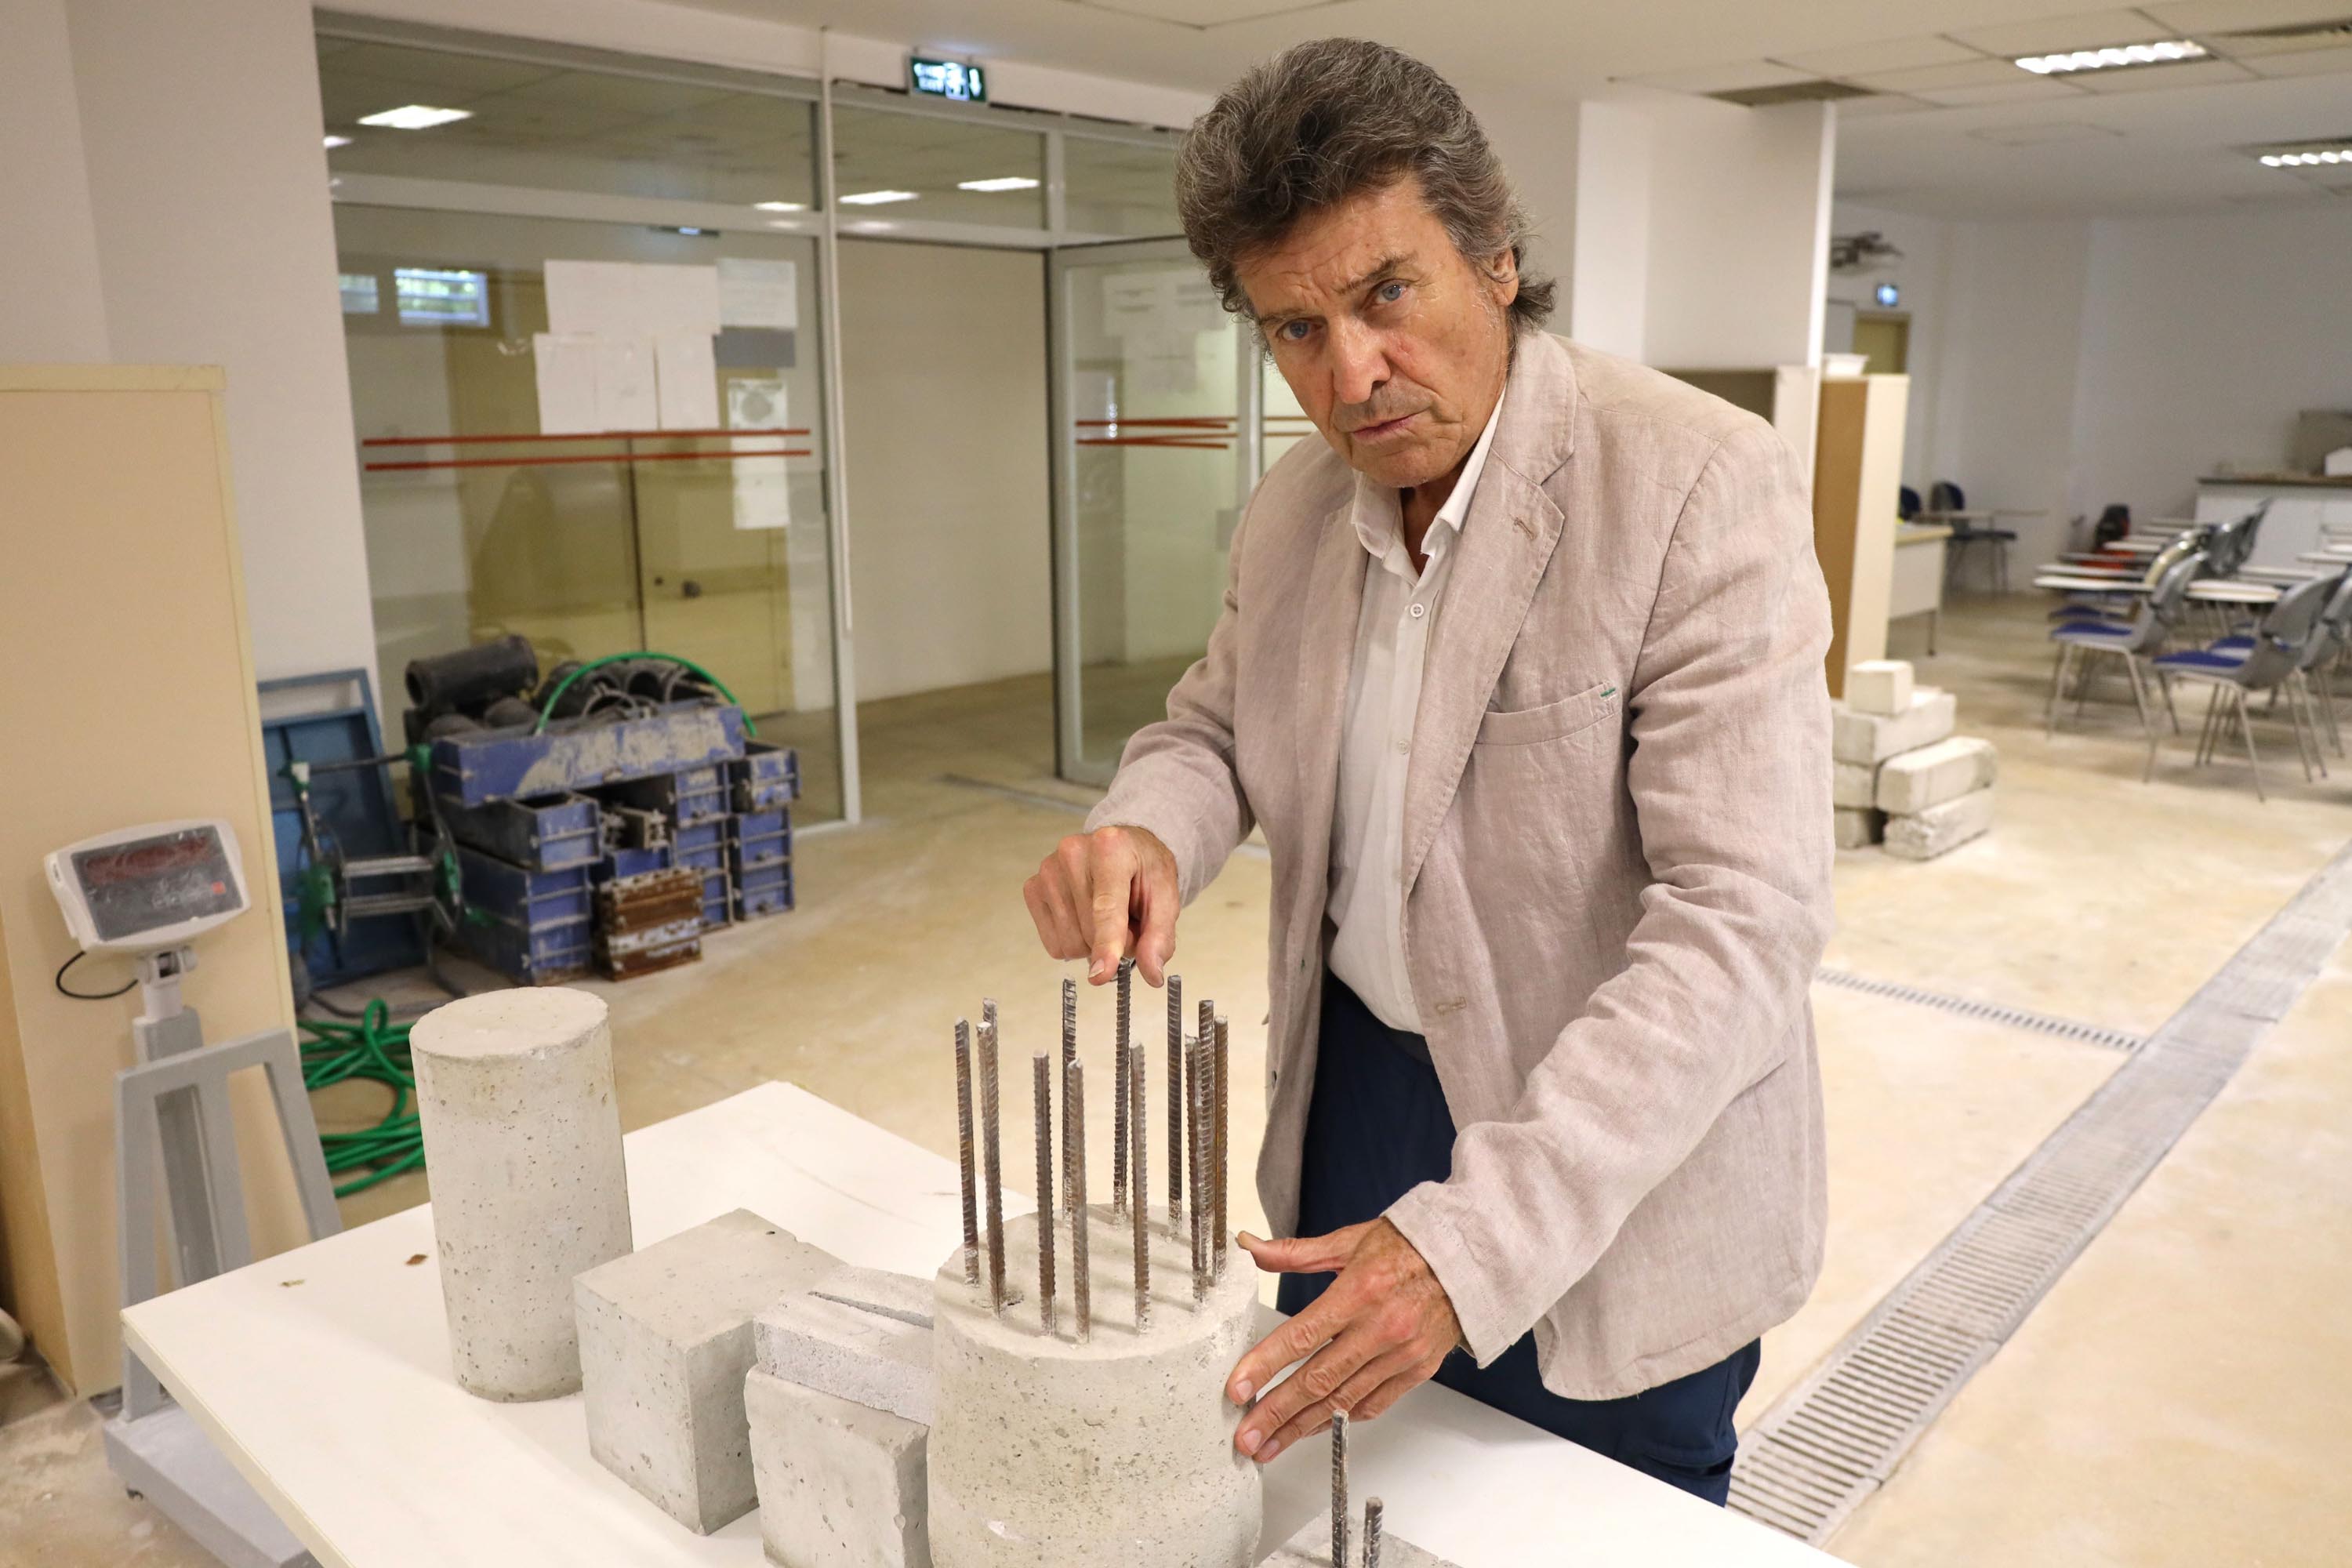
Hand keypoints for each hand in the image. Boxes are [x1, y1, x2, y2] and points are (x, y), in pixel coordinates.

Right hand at [1021, 825, 1178, 984]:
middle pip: (1089, 932)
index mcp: (1111, 847)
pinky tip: (1084, 917)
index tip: (1102, 974)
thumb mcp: (1166, 898)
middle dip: (1114, 942)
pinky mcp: (1033, 888)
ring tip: (1106, 916)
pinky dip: (1074, 941)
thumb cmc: (1144, 871)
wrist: (1126, 850)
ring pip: (1069, 943)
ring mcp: (1048, 870)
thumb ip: (1160, 937)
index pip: (1106, 907)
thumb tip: (1152, 973)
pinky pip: (1053, 944)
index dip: (1107, 944)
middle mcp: (1072, 852)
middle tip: (1128, 921)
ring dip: (1092, 943)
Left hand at [1224, 1219, 1460, 1463]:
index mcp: (1358, 1292)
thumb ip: (1296, 1252)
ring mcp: (1400, 1354)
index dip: (1265, 1366)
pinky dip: (1342, 1419)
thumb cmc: (1410, 1246)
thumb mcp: (1350, 1240)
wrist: (1470, 1259)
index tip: (1238, 1389)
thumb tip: (1250, 1246)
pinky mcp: (1417, 1370)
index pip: (1301, 1336)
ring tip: (1272, 1445)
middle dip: (1276, 1412)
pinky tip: (1316, 1429)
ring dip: (1303, 1427)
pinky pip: (1373, 1403)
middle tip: (1247, 1438)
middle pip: (1318, 1380)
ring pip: (1343, 1400)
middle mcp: (1379, 1328)